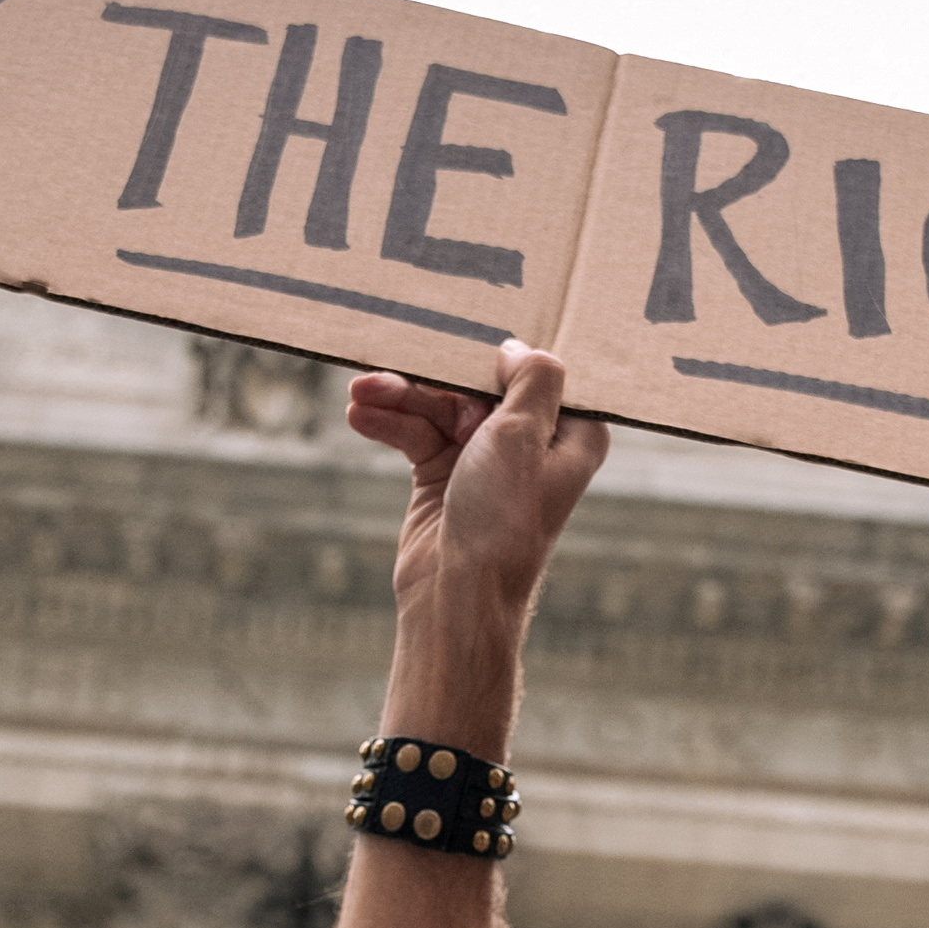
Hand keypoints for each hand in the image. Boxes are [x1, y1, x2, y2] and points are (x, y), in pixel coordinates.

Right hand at [348, 340, 609, 658]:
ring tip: (359, 393)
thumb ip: (531, 379)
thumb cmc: (502, 522)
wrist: (456, 597)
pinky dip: (390, 422)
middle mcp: (531, 445)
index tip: (456, 331)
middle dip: (429, 377)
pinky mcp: (444, 478)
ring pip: (439, 408)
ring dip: (399, 398)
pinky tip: (360, 415)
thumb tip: (515, 348)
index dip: (495, 352)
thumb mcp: (524, 436)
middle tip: (384, 368)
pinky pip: (416, 434)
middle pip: (477, 385)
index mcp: (570, 435)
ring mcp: (484, 461)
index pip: (534, 372)